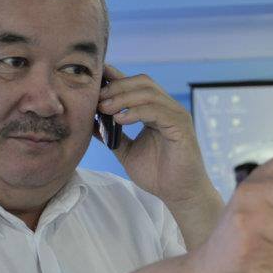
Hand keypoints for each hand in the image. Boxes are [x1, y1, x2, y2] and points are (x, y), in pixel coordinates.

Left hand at [96, 65, 213, 206]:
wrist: (179, 194)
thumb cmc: (158, 174)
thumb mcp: (127, 151)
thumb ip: (113, 135)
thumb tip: (91, 123)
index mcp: (156, 110)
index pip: (136, 85)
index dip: (116, 78)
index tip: (95, 80)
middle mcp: (168, 108)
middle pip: (142, 82)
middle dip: (117, 86)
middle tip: (97, 98)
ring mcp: (176, 115)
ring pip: (148, 93)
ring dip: (123, 97)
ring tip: (104, 108)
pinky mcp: (181, 127)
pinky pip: (157, 111)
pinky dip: (136, 112)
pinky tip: (120, 119)